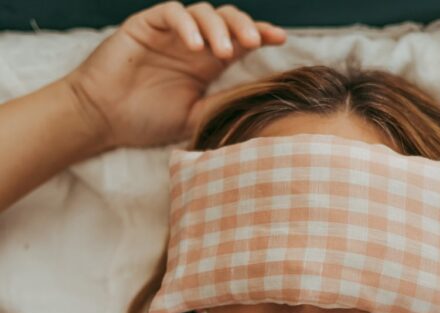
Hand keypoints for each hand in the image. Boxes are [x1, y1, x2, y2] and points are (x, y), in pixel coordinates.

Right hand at [63, 2, 285, 149]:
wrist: (104, 118)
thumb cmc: (147, 120)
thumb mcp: (193, 118)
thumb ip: (220, 106)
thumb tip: (257, 105)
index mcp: (207, 65)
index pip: (239, 42)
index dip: (261, 35)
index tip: (281, 39)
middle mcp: (192, 44)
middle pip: (226, 20)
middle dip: (244, 26)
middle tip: (254, 42)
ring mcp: (170, 33)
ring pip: (202, 13)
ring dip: (217, 28)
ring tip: (221, 52)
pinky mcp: (146, 25)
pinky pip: (171, 13)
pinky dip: (186, 25)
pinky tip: (195, 46)